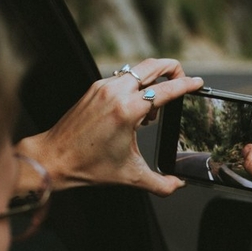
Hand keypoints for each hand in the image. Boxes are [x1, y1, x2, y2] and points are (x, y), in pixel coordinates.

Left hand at [17, 58, 203, 195]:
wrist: (54, 158)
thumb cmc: (88, 166)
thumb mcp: (131, 177)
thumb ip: (161, 184)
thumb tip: (179, 185)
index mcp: (127, 110)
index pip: (166, 90)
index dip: (186, 85)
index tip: (198, 83)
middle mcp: (116, 92)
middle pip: (153, 65)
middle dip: (173, 68)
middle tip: (182, 80)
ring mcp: (103, 87)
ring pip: (138, 70)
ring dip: (153, 81)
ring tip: (152, 110)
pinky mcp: (94, 88)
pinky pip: (123, 78)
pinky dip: (136, 87)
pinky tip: (134, 110)